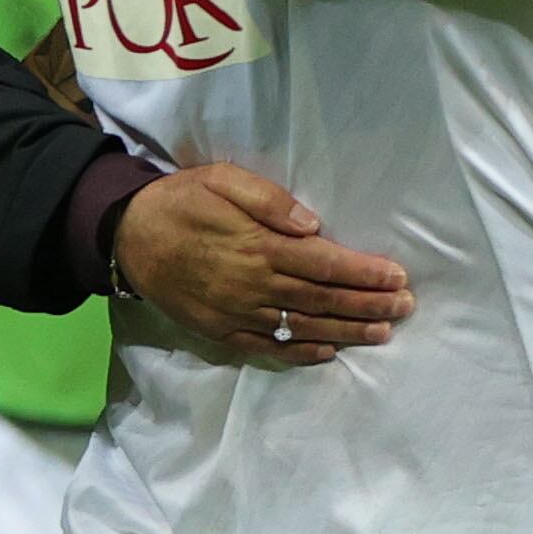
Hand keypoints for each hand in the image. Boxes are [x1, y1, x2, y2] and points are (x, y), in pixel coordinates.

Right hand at [113, 163, 412, 365]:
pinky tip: (328, 353)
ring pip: (302, 326)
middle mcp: (254, 285)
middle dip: (368, 304)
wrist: (127, 237)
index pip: (326, 263)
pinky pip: (268, 348)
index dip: (365, 273)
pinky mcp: (222, 330)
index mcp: (260, 246)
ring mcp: (238, 313)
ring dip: (346, 331)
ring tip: (382, 332)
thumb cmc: (181, 201)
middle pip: (323, 299)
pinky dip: (301, 352)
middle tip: (405, 307)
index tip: (398, 277)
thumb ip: (269, 200)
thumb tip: (313, 225)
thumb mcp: (222, 180)